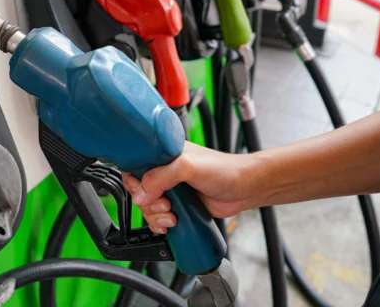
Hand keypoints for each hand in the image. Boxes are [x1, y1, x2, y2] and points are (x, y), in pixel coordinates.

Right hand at [122, 142, 256, 233]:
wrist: (245, 189)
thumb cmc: (224, 170)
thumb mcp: (188, 167)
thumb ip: (161, 177)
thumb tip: (140, 194)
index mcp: (164, 154)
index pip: (135, 165)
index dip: (134, 181)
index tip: (143, 191)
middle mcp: (165, 171)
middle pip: (138, 190)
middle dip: (147, 202)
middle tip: (165, 204)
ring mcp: (172, 190)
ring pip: (147, 207)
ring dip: (155, 216)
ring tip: (172, 216)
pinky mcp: (179, 206)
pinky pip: (159, 218)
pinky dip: (161, 224)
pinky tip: (172, 223)